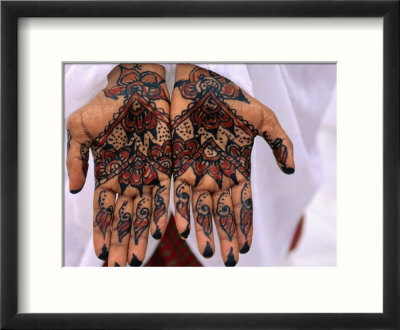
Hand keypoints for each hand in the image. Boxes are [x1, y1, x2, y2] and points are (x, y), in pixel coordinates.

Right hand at [66, 64, 171, 265]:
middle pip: (124, 216)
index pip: (103, 209)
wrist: (133, 85)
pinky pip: (164, 192)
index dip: (102, 230)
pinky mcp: (166, 164)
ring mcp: (147, 172)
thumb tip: (74, 188)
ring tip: (137, 257)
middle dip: (121, 240)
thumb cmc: (105, 104)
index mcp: (107, 172)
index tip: (101, 252)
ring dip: (139, 234)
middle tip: (120, 265)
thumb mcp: (78, 129)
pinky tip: (158, 230)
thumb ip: (76, 158)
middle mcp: (128, 177)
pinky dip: (161, 211)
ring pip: (143, 210)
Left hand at [171, 64, 293, 265]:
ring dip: (204, 230)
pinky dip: (181, 209)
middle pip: (223, 211)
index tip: (244, 246)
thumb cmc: (235, 100)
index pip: (242, 203)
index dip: (244, 224)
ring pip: (201, 207)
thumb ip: (280, 142)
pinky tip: (183, 229)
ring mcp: (198, 170)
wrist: (203, 83)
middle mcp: (218, 174)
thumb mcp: (264, 119)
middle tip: (227, 260)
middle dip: (225, 235)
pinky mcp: (179, 163)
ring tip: (206, 251)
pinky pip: (179, 191)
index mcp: (238, 167)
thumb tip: (291, 170)